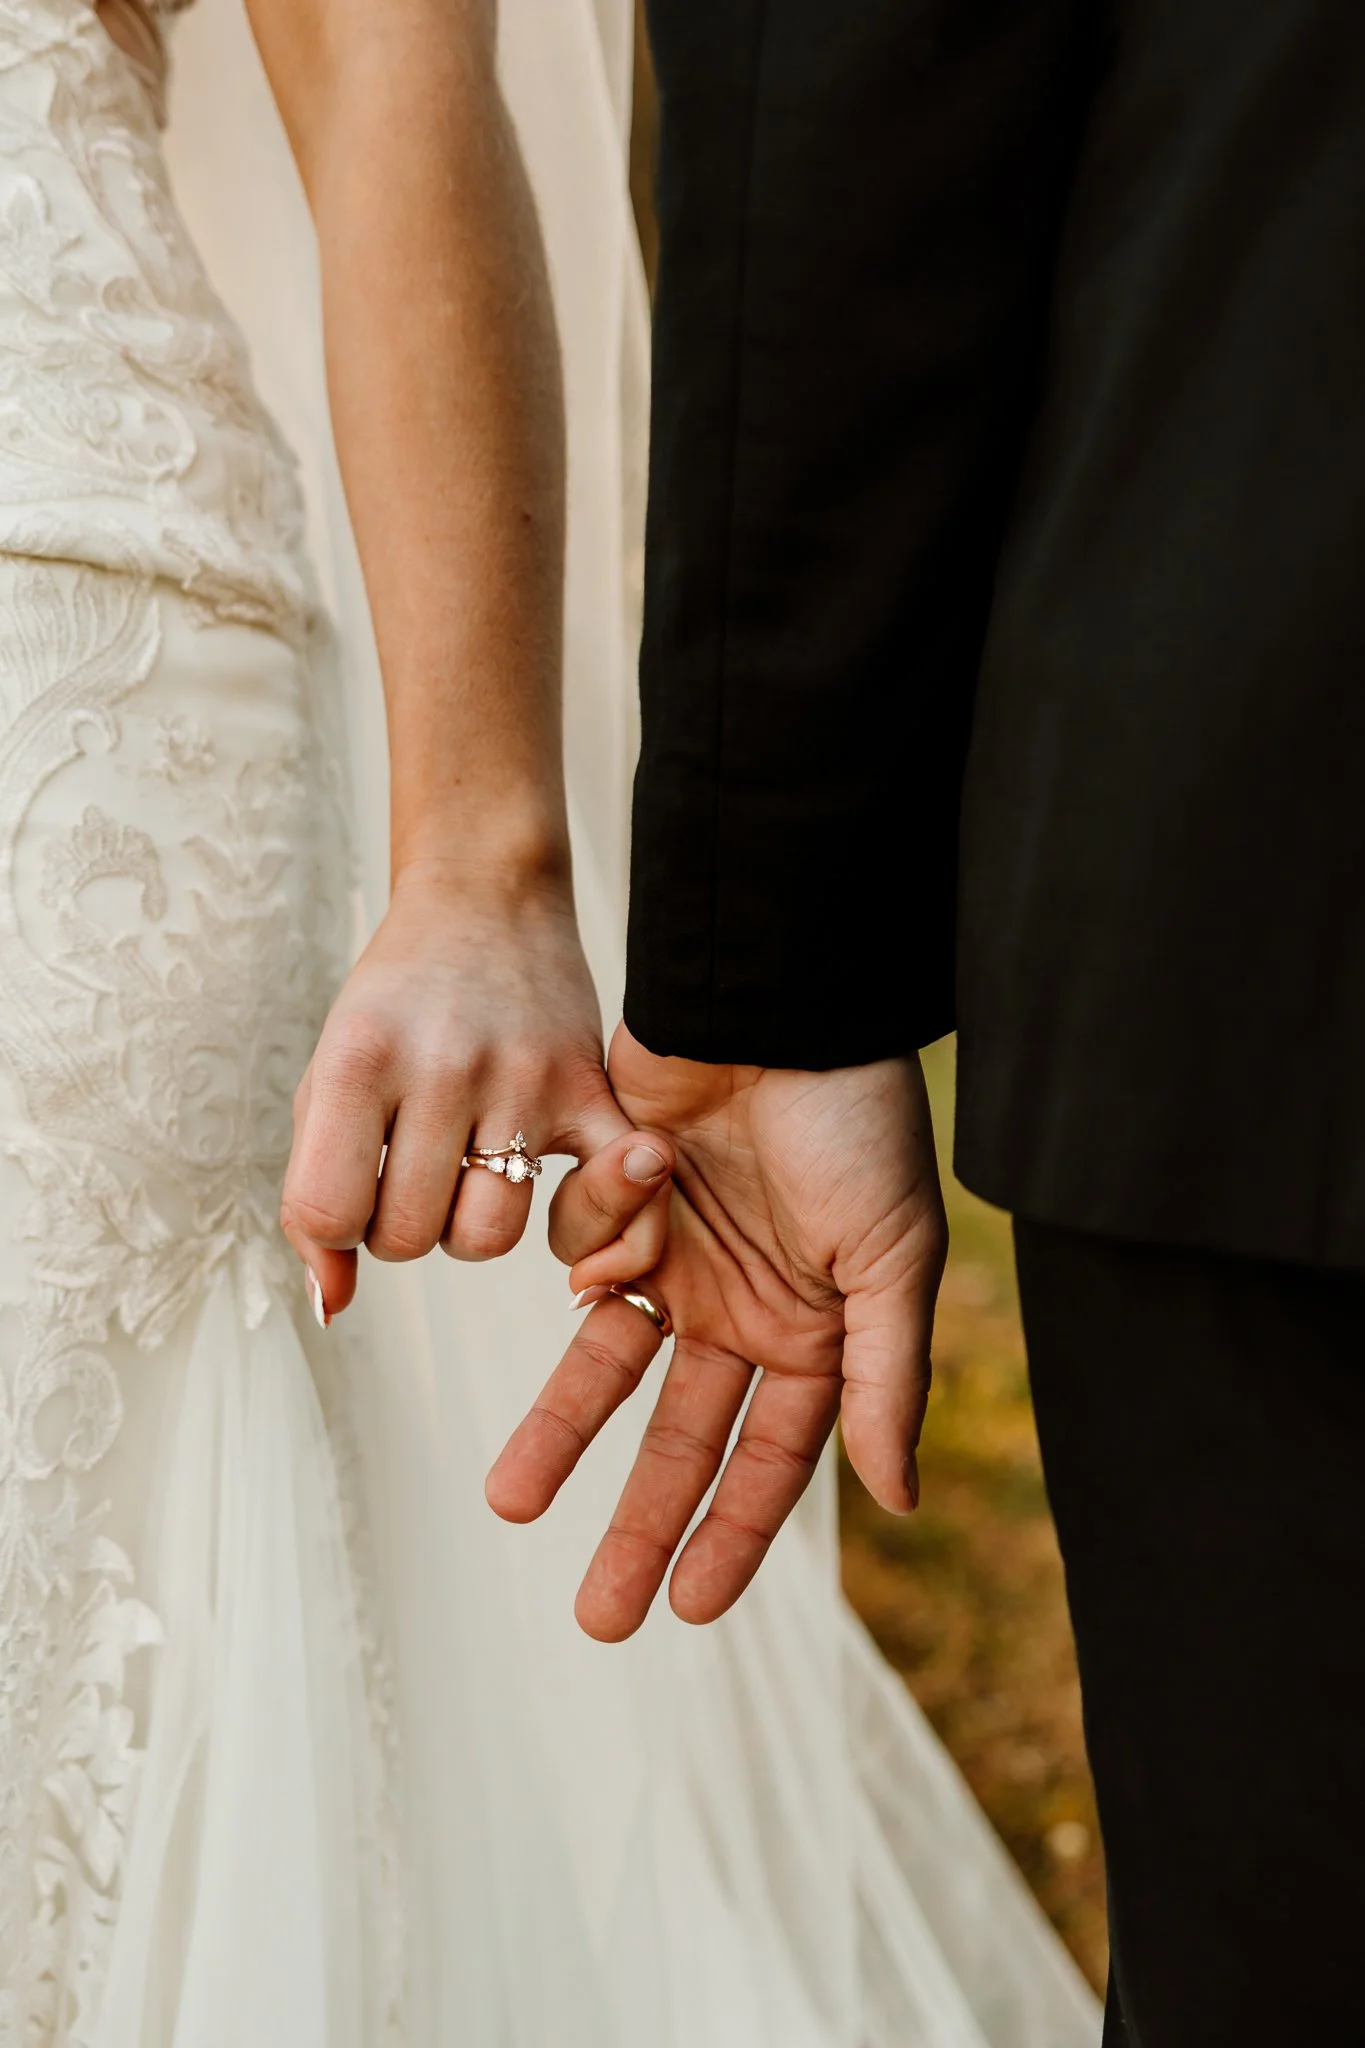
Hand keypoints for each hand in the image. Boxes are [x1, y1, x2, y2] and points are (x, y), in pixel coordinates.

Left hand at [279, 866, 669, 1319]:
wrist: (487, 901)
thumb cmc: (397, 1003)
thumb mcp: (327, 1080)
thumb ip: (312, 1195)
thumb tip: (328, 1306)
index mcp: (361, 1058)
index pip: (329, 1212)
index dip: (334, 1226)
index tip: (350, 1188)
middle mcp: (444, 1065)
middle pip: (411, 1236)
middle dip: (400, 1225)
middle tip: (410, 1168)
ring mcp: (525, 1076)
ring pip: (489, 1236)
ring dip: (468, 1224)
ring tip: (466, 1169)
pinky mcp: (588, 1087)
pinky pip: (608, 1196)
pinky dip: (598, 1231)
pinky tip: (572, 1225)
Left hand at [486, 1024, 946, 1639]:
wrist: (778, 995)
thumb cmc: (856, 1121)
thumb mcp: (892, 1259)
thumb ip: (886, 1381)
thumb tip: (896, 1499)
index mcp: (819, 1329)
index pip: (769, 1456)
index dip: (733, 1531)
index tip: (688, 1609)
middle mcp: (745, 1304)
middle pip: (680, 1435)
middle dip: (640, 1519)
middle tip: (596, 1615)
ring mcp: (678, 1252)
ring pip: (605, 1363)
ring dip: (561, 1428)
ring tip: (508, 1501)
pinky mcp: (617, 1198)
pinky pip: (587, 1243)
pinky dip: (603, 1222)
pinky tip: (648, 1160)